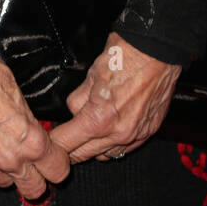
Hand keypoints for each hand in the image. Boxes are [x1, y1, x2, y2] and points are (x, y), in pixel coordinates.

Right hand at [0, 54, 70, 200]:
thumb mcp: (23, 100)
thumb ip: (32, 129)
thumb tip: (36, 137)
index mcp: (31, 143)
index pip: (58, 172)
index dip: (57, 162)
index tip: (53, 156)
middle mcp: (10, 160)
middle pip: (34, 190)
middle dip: (37, 178)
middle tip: (33, 165)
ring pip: (6, 183)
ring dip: (8, 172)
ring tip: (3, 149)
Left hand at [49, 32, 181, 161]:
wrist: (157, 50)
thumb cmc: (126, 56)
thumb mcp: (90, 75)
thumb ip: (78, 100)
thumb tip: (73, 112)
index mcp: (99, 119)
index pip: (66, 143)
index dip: (53, 142)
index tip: (49, 141)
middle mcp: (118, 133)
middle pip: (83, 154)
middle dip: (70, 148)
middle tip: (64, 138)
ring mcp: (135, 135)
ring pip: (105, 155)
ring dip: (94, 146)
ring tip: (89, 130)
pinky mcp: (149, 131)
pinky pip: (126, 147)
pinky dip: (115, 142)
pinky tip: (111, 128)